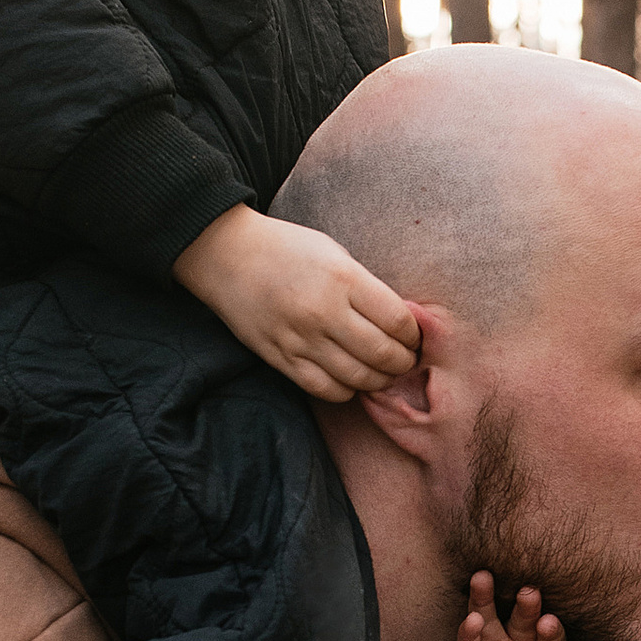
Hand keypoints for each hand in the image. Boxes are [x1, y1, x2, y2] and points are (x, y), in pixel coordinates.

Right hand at [173, 205, 421, 400]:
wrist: (227, 255)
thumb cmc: (288, 249)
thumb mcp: (335, 254)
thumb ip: (366, 288)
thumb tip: (401, 325)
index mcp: (343, 279)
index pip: (399, 322)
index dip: (413, 335)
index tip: (412, 336)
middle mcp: (323, 312)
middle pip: (383, 355)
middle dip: (402, 363)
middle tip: (403, 359)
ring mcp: (300, 339)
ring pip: (358, 379)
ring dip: (379, 381)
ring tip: (381, 372)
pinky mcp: (281, 359)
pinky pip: (325, 389)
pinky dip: (346, 390)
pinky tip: (350, 378)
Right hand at [457, 571, 640, 640]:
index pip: (553, 631)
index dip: (552, 629)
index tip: (552, 623)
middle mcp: (523, 639)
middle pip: (522, 617)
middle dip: (526, 605)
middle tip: (530, 591)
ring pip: (490, 619)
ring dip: (485, 599)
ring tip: (483, 577)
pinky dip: (466, 634)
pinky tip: (469, 620)